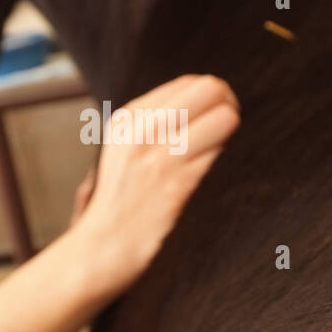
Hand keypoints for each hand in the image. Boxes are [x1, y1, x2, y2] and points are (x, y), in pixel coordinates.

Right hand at [70, 74, 239, 294]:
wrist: (101, 249)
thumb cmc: (117, 204)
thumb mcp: (120, 151)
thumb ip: (149, 126)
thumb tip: (199, 106)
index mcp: (128, 119)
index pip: (188, 82)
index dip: (212, 95)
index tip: (215, 113)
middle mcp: (143, 131)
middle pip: (209, 90)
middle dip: (228, 104)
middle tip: (228, 124)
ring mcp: (160, 156)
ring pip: (222, 118)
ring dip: (230, 131)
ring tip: (221, 147)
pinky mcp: (177, 184)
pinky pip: (219, 152)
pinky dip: (223, 156)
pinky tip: (213, 171)